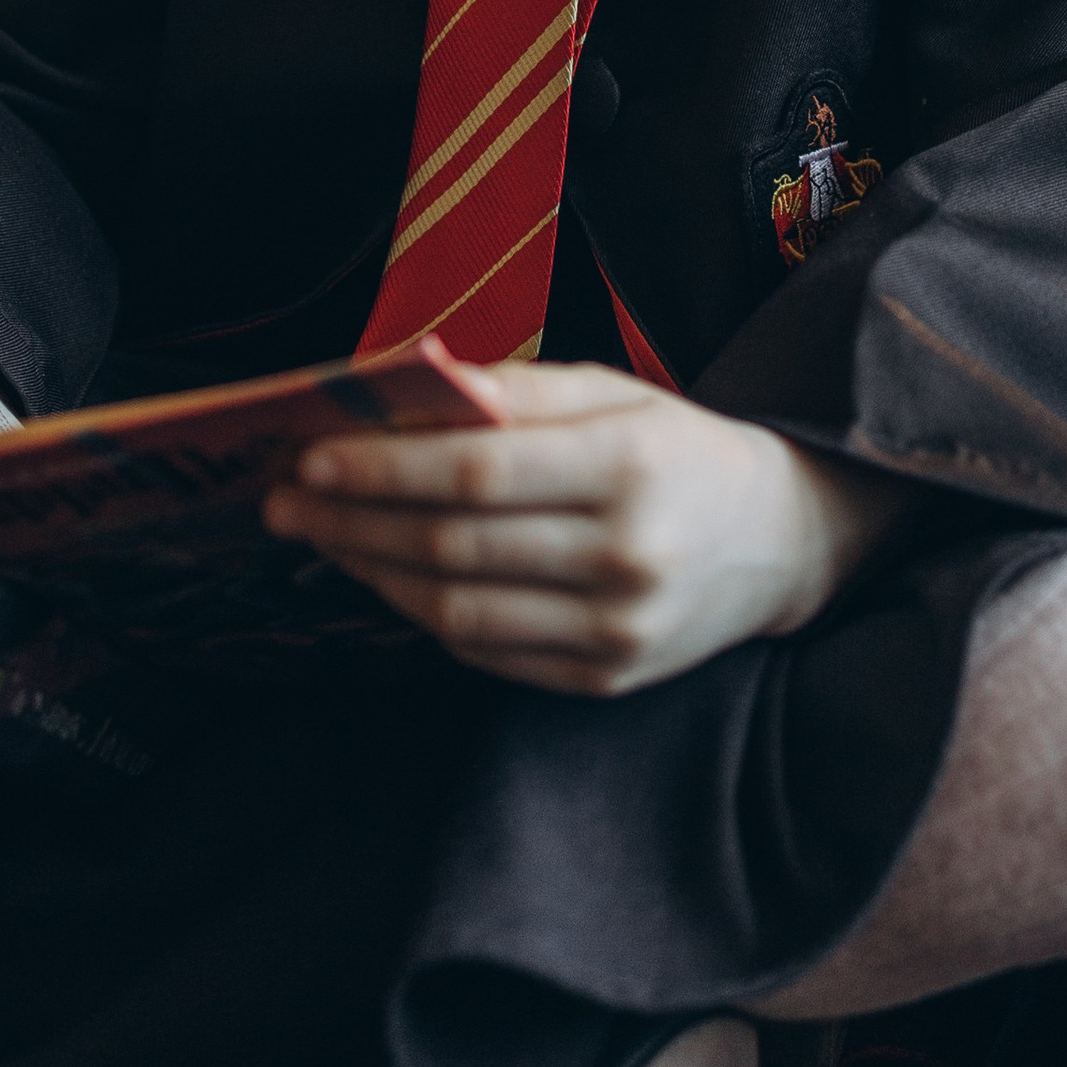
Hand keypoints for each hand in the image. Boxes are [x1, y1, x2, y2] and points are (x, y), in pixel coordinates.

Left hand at [262, 361, 908, 695]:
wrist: (781, 543)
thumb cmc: (679, 449)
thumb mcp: (614, 393)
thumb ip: (515, 392)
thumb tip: (409, 386)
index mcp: (630, 464)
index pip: (477, 470)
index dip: (383, 467)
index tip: (309, 456)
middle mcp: (626, 555)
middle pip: (455, 545)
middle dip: (353, 523)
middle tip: (285, 503)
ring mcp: (617, 631)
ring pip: (460, 610)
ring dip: (372, 575)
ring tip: (321, 539)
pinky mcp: (605, 680)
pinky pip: (488, 654)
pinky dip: (424, 617)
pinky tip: (386, 579)